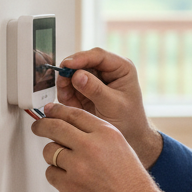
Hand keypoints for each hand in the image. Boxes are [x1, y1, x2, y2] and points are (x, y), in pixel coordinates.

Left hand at [31, 103, 179, 191]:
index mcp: (106, 134)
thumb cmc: (132, 182)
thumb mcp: (121, 148)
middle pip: (54, 128)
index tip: (49, 112)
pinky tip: (73, 182)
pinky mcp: (69, 187)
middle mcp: (91, 146)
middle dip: (42, 126)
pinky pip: (51, 174)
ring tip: (68, 165)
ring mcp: (78, 167)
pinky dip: (58, 177)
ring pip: (50, 152)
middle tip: (38, 128)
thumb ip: (97, 136)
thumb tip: (69, 129)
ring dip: (54, 157)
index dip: (57, 111)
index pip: (73, 114)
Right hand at [56, 47, 163, 167]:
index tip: (67, 65)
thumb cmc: (129, 120)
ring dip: (66, 84)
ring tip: (67, 98)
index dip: (81, 58)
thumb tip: (78, 76)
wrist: (129, 136)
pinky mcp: (85, 89)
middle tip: (62, 85)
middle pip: (82, 62)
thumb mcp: (113, 105)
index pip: (99, 55)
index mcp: (122, 68)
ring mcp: (95, 79)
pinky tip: (70, 103)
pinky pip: (69, 86)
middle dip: (70, 73)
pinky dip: (66, 93)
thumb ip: (96, 90)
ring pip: (73, 73)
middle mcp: (107, 70)